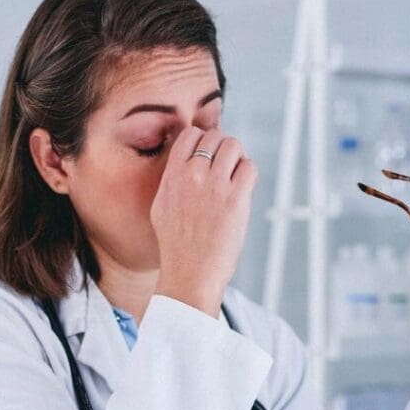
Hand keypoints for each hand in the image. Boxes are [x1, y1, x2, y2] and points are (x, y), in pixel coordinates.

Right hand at [150, 126, 257, 316]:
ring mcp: (215, 187)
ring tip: (233, 177)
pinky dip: (247, 173)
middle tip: (224, 168)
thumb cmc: (176, 246)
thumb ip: (172, 180)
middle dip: (222, 148)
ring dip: (237, 158)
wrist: (189, 274)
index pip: (190, 135)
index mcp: (171, 177)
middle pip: (215, 137)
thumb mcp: (161, 208)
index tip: (207, 155)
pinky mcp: (235, 199)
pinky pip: (249, 167)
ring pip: (234, 146)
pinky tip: (240, 190)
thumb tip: (187, 159)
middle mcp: (192, 177)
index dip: (202, 140)